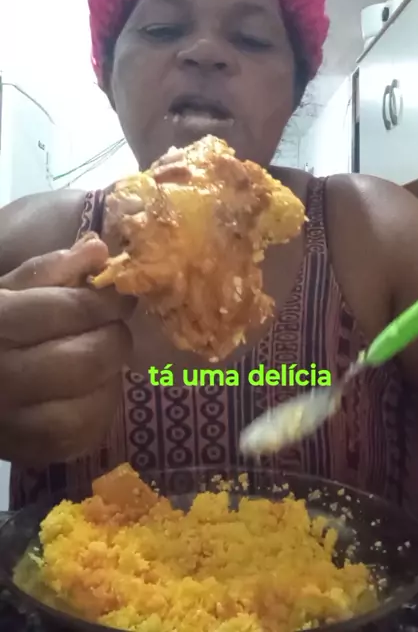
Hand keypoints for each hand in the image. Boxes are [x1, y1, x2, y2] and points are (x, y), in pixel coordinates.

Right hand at [0, 235, 133, 466]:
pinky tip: (91, 392)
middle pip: (86, 360)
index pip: (71, 310)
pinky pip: (80, 439)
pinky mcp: (24, 452)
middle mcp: (2, 377)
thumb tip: (100, 249)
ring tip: (101, 360)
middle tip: (113, 329)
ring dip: (109, 379)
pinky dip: (97, 413)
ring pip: (88, 406)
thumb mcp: (6, 289)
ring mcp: (12, 422)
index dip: (108, 301)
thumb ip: (50, 269)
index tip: (122, 295)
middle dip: (114, 339)